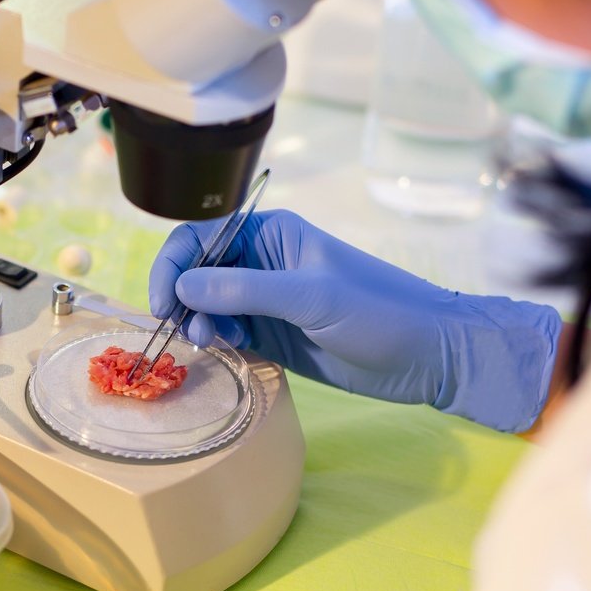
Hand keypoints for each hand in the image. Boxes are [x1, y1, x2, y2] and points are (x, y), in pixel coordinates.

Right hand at [148, 209, 561, 432]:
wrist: (426, 355)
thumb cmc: (378, 311)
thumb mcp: (311, 297)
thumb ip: (245, 290)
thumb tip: (184, 284)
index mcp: (271, 235)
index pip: (201, 237)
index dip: (174, 265)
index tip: (164, 303)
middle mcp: (262, 263)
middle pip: (197, 273)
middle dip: (185, 301)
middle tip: (195, 334)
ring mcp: (266, 302)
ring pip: (209, 308)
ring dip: (201, 325)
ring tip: (215, 345)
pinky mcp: (274, 336)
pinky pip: (230, 335)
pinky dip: (221, 343)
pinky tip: (231, 353)